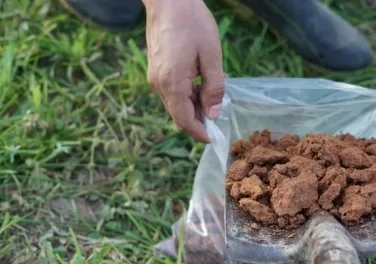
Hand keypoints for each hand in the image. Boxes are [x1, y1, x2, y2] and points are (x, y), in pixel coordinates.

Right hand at [144, 0, 224, 142]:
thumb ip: (213, 88)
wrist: (168, 0)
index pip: (184, 121)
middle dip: (199, 121)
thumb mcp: (211, 56)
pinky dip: (187, 96)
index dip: (200, 134)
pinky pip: (172, 92)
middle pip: (179, 115)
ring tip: (215, 97)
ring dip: (195, 107)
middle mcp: (158, 84)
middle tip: (220, 118)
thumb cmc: (192, 23)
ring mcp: (155, 77)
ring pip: (175, 104)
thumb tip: (213, 114)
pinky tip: (203, 86)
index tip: (216, 139)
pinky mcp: (156, 71)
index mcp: (172, 83)